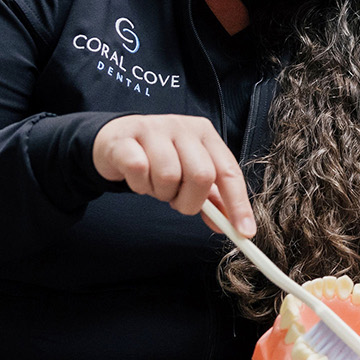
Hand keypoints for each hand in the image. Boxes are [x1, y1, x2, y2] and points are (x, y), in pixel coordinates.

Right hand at [92, 114, 255, 236]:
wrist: (115, 141)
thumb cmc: (158, 159)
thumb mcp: (189, 174)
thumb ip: (211, 199)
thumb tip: (230, 226)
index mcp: (205, 134)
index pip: (229, 172)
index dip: (239, 205)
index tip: (244, 233)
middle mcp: (183, 127)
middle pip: (201, 175)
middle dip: (190, 201)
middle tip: (176, 201)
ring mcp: (153, 129)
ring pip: (168, 176)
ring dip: (161, 193)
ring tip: (154, 185)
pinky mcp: (126, 138)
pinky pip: (139, 170)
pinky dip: (139, 184)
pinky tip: (137, 178)